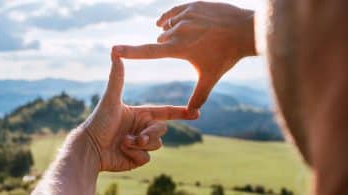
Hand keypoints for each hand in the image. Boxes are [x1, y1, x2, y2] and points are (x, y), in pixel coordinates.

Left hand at [82, 53, 197, 171]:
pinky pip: (147, 158)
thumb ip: (117, 77)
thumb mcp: (110, 99)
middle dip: (150, 134)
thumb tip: (115, 52)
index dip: (180, 112)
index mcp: (140, 114)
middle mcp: (142, 128)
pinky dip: (135, 155)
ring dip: (140, 144)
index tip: (196, 113)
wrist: (89, 148)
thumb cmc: (98, 122)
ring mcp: (140, 144)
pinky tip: (121, 151)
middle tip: (139, 138)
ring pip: (157, 145)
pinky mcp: (136, 158)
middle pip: (161, 130)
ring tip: (123, 142)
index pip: (165, 112)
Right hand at [113, 1, 255, 110]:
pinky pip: (172, 12)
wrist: (244, 30)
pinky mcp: (191, 5)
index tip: (114, 49)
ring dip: (171, 33)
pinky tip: (172, 22)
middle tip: (185, 50)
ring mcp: (184, 15)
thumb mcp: (210, 77)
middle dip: (166, 46)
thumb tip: (192, 114)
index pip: (148, 51)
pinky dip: (171, 18)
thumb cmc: (226, 56)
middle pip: (160, 40)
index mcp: (178, 48)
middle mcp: (178, 29)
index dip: (130, 51)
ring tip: (187, 37)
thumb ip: (199, 96)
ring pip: (167, 25)